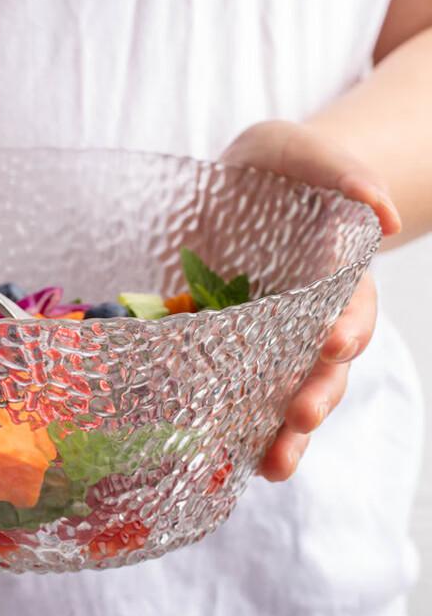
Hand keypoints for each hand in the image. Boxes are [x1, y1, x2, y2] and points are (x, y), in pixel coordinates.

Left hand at [222, 120, 400, 480]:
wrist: (237, 185)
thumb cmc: (276, 167)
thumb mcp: (301, 151)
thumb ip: (341, 172)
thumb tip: (382, 217)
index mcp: (335, 271)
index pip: (350, 304)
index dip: (347, 326)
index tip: (334, 344)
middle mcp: (309, 314)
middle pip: (325, 364)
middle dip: (319, 393)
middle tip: (302, 417)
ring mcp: (271, 337)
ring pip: (290, 391)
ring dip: (287, 430)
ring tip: (276, 464)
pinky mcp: (232, 349)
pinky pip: (241, 392)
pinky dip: (241, 427)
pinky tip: (236, 459)